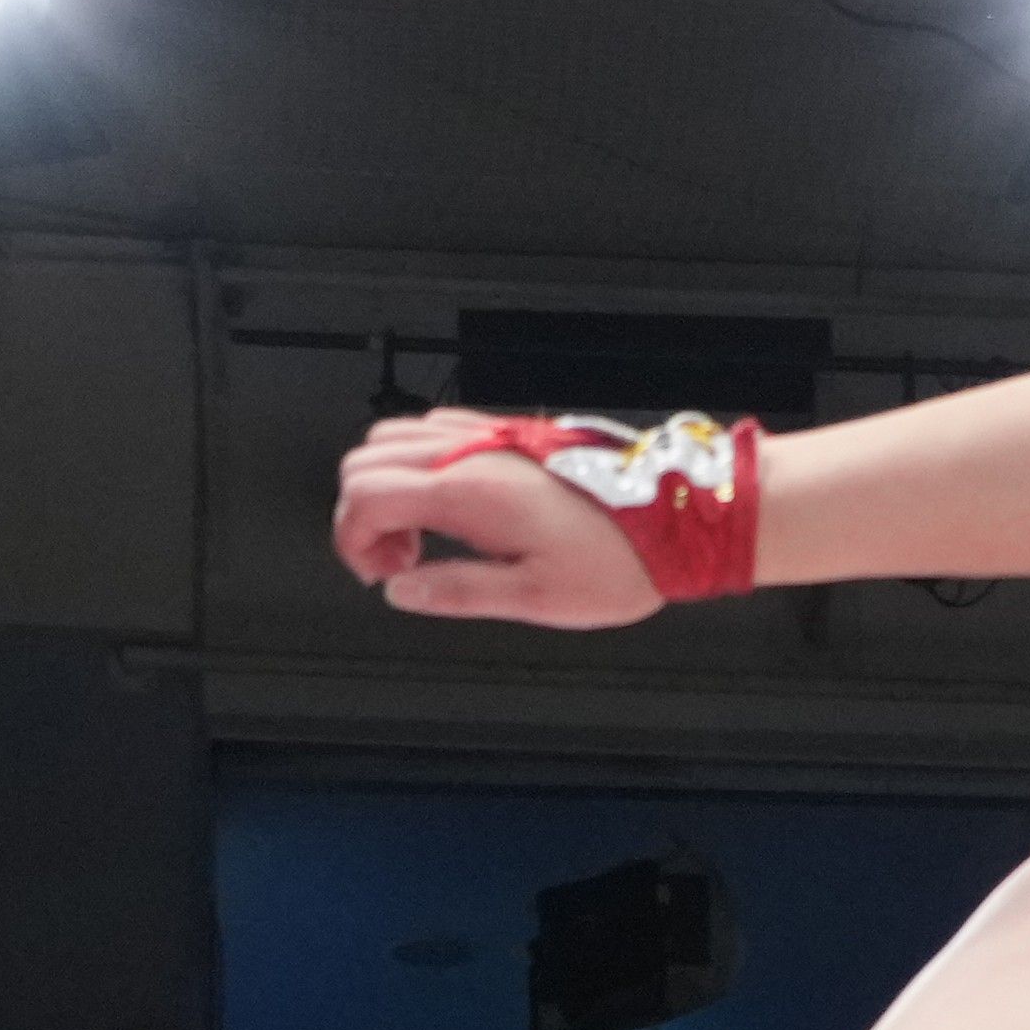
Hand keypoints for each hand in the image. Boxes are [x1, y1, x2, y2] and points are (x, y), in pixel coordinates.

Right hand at [332, 415, 665, 627]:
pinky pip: (433, 431)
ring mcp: (487, 436)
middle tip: (399, 565)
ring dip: (386, 489)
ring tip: (423, 541)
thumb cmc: (619, 557)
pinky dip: (416, 468)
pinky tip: (449, 512)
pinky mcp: (505, 434)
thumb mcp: (535, 598)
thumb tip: (402, 594)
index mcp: (471, 492)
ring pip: (392, 440)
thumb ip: (458, 592)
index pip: (366, 493)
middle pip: (365, 459)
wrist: (676, 518)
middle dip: (362, 516)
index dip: (353, 540)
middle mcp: (472, 453)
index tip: (378, 575)